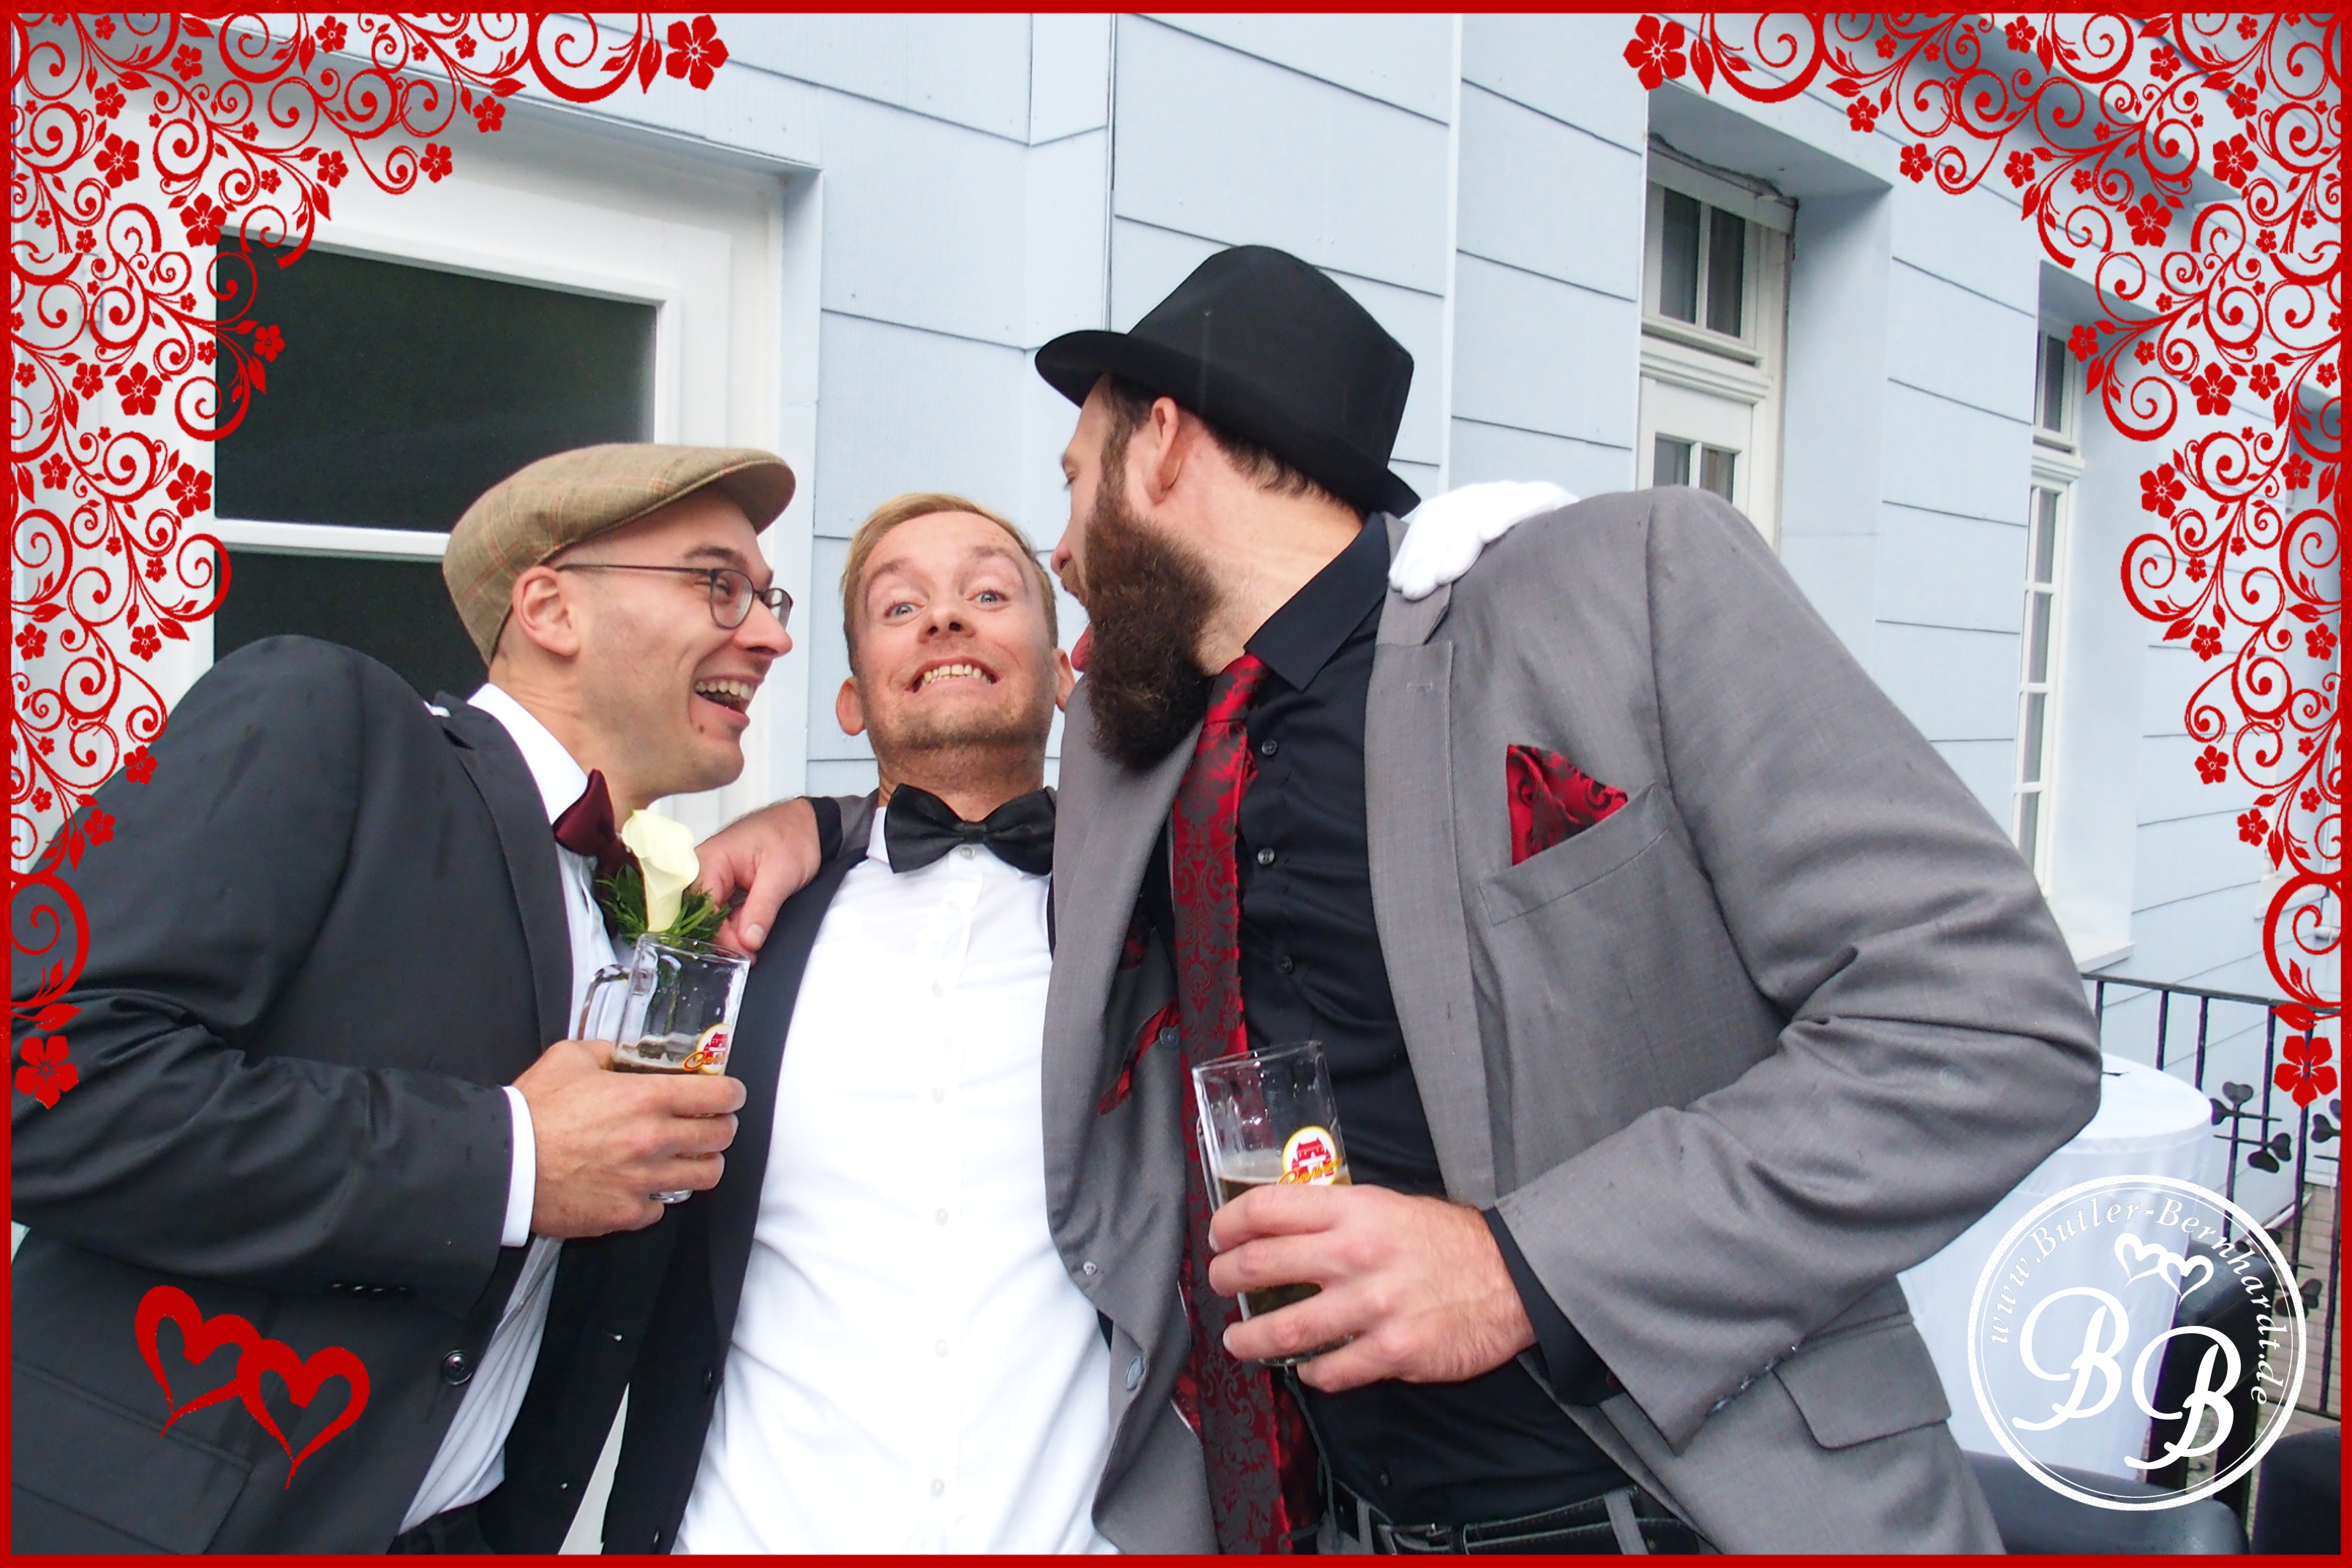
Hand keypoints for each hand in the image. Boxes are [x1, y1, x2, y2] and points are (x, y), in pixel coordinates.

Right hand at [513, 1038, 747, 1236]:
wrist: (505, 1165)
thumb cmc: (534, 1111)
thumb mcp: (570, 1058)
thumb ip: (607, 1052)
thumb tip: (624, 1054)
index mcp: (647, 1099)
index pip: (719, 1096)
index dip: (731, 1093)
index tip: (729, 1095)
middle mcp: (654, 1141)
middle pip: (720, 1137)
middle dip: (721, 1127)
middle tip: (711, 1123)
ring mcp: (644, 1181)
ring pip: (704, 1176)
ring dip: (701, 1163)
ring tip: (687, 1157)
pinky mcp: (626, 1213)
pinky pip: (661, 1208)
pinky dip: (656, 1197)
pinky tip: (642, 1185)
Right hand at [697, 798, 821, 953]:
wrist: (809, 824)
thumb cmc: (792, 836)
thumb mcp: (781, 875)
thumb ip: (762, 909)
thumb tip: (747, 941)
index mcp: (710, 859)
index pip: (701, 907)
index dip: (718, 934)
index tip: (741, 954)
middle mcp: (705, 869)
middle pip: (702, 915)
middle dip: (723, 939)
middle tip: (749, 957)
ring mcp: (715, 878)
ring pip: (713, 917)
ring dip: (731, 935)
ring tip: (751, 951)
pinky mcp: (727, 886)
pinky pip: (723, 912)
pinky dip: (736, 927)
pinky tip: (749, 939)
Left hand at [1207, 1183, 1534, 1390]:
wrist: (1513, 1278)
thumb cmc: (1447, 1241)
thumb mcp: (1387, 1205)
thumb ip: (1335, 1215)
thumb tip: (1281, 1225)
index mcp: (1353, 1211)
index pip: (1267, 1208)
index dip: (1228, 1223)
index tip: (1218, 1237)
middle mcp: (1356, 1254)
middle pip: (1260, 1265)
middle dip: (1224, 1278)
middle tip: (1219, 1284)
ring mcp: (1373, 1306)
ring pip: (1284, 1329)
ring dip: (1249, 1338)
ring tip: (1238, 1340)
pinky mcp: (1392, 1351)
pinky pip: (1329, 1370)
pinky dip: (1309, 1373)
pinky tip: (1306, 1368)